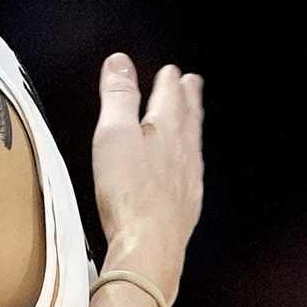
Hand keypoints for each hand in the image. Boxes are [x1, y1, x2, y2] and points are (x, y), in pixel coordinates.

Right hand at [91, 53, 204, 303]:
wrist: (150, 245)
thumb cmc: (127, 190)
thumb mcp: (113, 135)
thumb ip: (119, 97)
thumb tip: (120, 61)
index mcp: (166, 130)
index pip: (169, 97)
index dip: (168, 82)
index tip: (171, 70)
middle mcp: (184, 152)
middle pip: (188, 117)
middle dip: (188, 98)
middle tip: (192, 83)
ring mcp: (188, 179)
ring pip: (193, 143)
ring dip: (191, 125)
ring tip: (191, 117)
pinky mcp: (185, 204)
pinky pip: (192, 171)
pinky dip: (189, 158)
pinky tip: (187, 167)